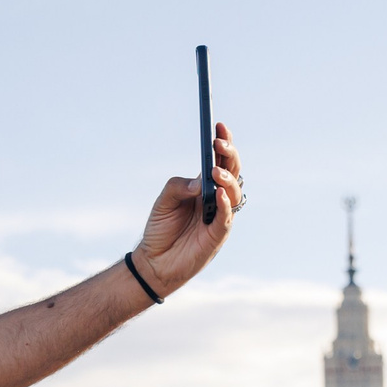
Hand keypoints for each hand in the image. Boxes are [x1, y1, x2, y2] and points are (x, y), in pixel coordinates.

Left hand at [130, 122, 242, 300]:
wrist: (153, 262)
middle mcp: (216, 199)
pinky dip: (225, 205)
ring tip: (214, 171)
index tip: (218, 124)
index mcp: (205, 187)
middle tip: (219, 142)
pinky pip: (226, 219)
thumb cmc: (161, 229)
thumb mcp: (163, 201)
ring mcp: (219, 217)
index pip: (220, 160)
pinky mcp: (217, 237)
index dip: (223, 142)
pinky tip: (218, 194)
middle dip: (229, 155)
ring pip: (234, 193)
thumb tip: (200, 181)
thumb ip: (178, 186)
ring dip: (227, 179)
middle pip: (233, 172)